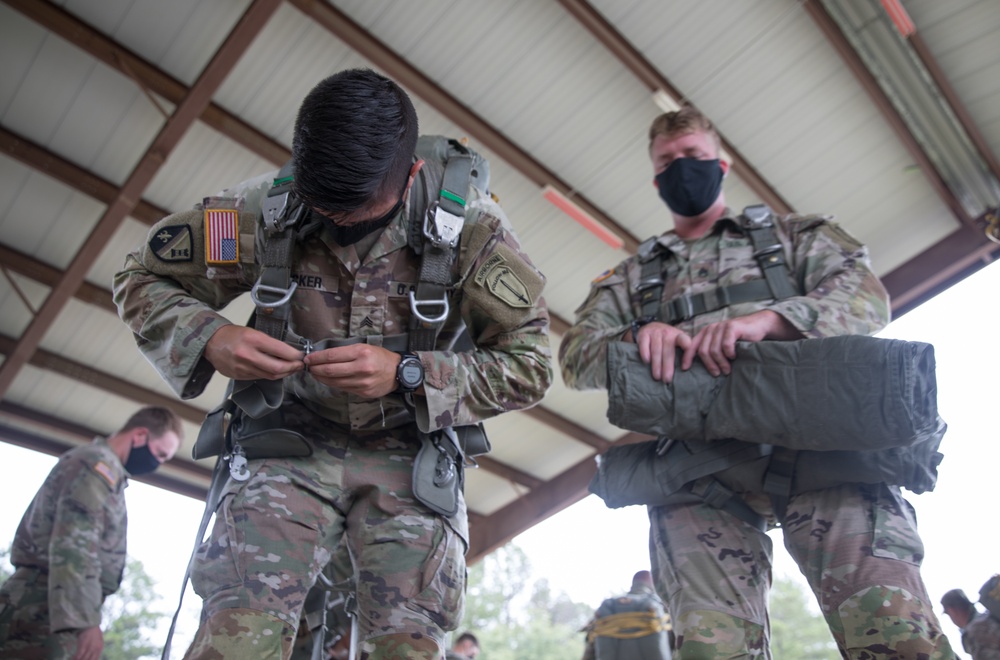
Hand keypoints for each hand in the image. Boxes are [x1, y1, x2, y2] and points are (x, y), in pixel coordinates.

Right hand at [72, 626, 102, 659]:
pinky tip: (72, 658)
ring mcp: (90, 647)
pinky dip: (75, 658)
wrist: (90, 623)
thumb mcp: (98, 640)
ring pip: (84, 659)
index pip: (96, 659)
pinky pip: (79, 655)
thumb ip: (96, 648)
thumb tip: (92, 654)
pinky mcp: (83, 645)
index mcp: (100, 648)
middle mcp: (96, 649)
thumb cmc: (93, 631)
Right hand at [204, 325, 304, 379]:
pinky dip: (271, 375)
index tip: (301, 356)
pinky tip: (276, 371)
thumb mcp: (253, 332)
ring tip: (291, 369)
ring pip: (270, 376)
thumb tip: (289, 353)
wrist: (211, 343)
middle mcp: (248, 355)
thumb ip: (270, 343)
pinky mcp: (239, 376)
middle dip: (292, 368)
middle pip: (277, 368)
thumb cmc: (234, 335)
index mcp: (253, 339)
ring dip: (284, 373)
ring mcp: (243, 368)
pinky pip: (260, 377)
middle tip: (299, 365)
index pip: (281, 351)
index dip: (295, 356)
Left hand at [304, 344, 401, 397]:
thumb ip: (346, 352)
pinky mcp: (363, 392)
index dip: (317, 358)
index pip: (332, 356)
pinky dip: (333, 384)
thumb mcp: (364, 347)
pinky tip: (328, 380)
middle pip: (330, 370)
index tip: (308, 358)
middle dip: (315, 369)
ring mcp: (362, 382)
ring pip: (334, 382)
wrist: (398, 372)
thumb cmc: (380, 357)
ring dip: (321, 378)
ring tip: (315, 374)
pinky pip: (343, 388)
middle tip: (309, 367)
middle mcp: (361, 368)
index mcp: (361, 353)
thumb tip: (324, 356)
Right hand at [630, 321, 692, 383]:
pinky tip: (647, 361)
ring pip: (656, 349)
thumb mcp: (678, 342)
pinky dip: (645, 353)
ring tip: (657, 376)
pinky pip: (644, 344)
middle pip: (668, 350)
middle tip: (667, 379)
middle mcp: (667, 333)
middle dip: (667, 366)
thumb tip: (688, 368)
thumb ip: (686, 351)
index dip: (686, 347)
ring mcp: (655, 333)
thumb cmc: (668, 340)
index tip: (685, 358)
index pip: (684, 340)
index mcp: (678, 336)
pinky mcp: (644, 334)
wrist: (653, 326)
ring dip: (656, 364)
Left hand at [682, 309, 800, 375]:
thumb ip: (711, 351)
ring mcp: (721, 327)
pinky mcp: (732, 327)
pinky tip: (733, 356)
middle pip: (703, 351)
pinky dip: (729, 353)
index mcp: (706, 333)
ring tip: (727, 370)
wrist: (758, 326)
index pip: (691, 346)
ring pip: (714, 350)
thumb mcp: (722, 345)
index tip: (685, 369)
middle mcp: (711, 328)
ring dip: (721, 363)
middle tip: (718, 374)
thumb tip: (700, 369)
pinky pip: (726, 345)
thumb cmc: (739, 339)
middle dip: (710, 365)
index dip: (687, 358)